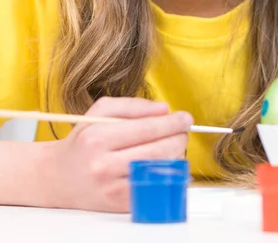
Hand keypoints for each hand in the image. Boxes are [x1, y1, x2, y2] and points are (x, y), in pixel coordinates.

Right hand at [45, 97, 192, 212]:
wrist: (57, 177)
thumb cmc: (83, 140)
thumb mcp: (101, 111)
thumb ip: (133, 106)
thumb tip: (164, 109)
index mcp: (98, 138)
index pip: (147, 129)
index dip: (172, 123)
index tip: (186, 118)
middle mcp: (103, 165)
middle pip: (157, 151)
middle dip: (178, 138)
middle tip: (183, 131)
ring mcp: (111, 188)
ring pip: (158, 171)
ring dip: (175, 156)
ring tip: (174, 145)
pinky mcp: (118, 205)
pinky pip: (152, 189)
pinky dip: (166, 176)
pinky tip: (166, 164)